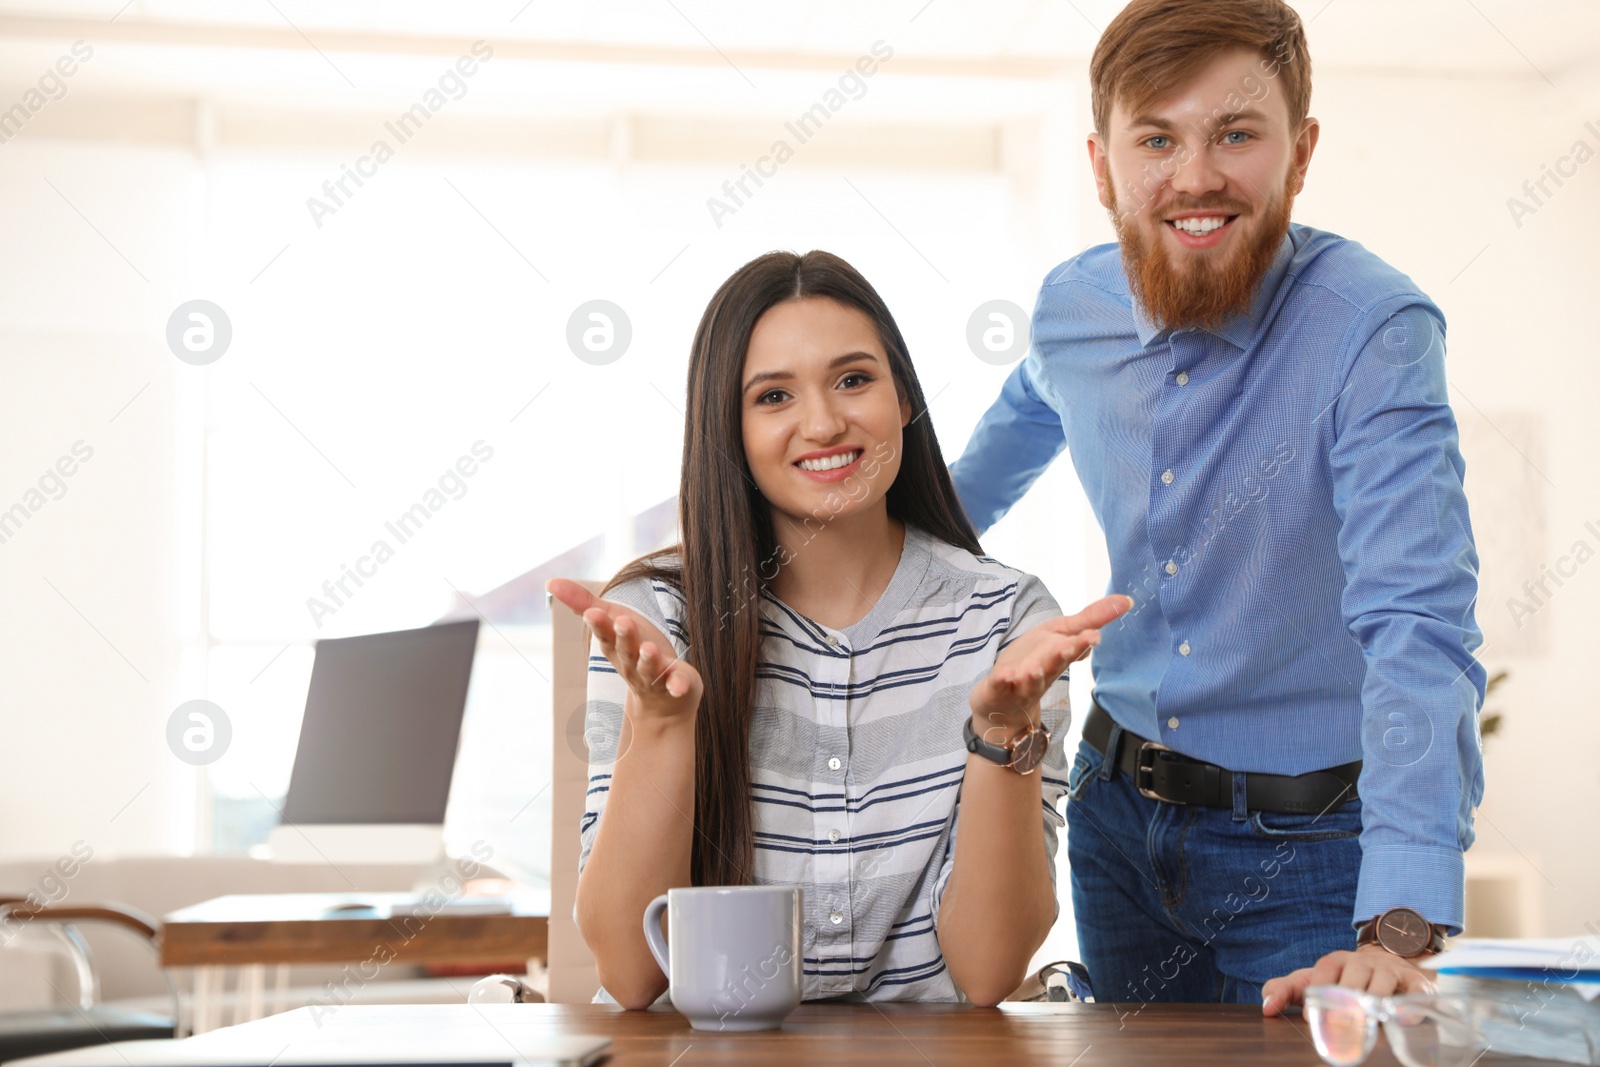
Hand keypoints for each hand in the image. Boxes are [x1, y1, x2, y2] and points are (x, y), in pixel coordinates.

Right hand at [547, 578, 701, 724]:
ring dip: (648, 659)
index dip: (599, 624)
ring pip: (648, 668)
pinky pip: (676, 685)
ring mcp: (653, 676)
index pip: (604, 634)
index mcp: (615, 646)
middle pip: (626, 650)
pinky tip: (679, 686)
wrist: (660, 700)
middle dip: (624, 637)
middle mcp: (631, 663)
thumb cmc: (633, 651)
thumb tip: (550, 582)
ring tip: (649, 649)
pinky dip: (677, 686)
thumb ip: (584, 602)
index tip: (592, 613)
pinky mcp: (676, 684)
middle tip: (624, 622)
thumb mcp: (611, 621)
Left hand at [969, 595, 1131, 733]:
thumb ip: (1091, 619)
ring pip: (1031, 679)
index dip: (1083, 641)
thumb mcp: (1061, 635)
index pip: (1074, 647)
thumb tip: (1126, 601)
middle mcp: (1044, 671)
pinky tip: (1004, 675)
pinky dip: (1002, 681)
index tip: (1094, 635)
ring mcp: (1020, 683)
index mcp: (1059, 655)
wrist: (1007, 706)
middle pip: (1055, 663)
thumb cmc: (1036, 664)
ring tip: (1036, 668)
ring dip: (1034, 674)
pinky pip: (1000, 685)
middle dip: (1063, 654)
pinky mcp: (998, 689)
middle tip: (1072, 646)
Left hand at [1261, 944, 1437, 1015]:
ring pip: (1382, 982)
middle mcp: (1363, 963)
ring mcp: (1391, 972)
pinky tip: (1402, 1020)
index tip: (1310, 1016)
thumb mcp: (1313, 981)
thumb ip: (1285, 990)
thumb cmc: (1344, 980)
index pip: (1324, 970)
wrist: (1389, 965)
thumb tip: (1266, 1008)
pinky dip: (1409, 1006)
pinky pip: (1415, 992)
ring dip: (1374, 1001)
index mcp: (1336, 961)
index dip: (1317, 991)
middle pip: (1354, 976)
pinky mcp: (1416, 984)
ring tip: (1366, 1021)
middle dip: (1345, 1000)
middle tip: (1338, 1023)